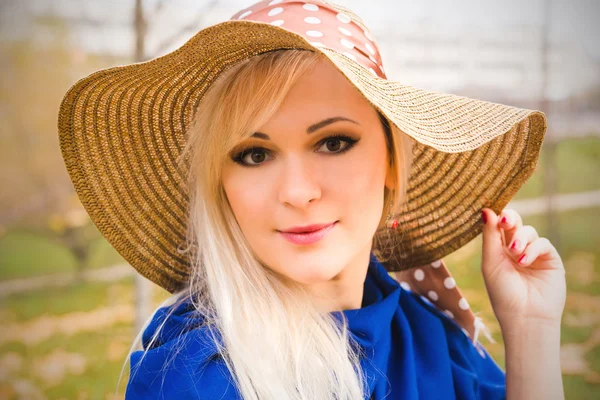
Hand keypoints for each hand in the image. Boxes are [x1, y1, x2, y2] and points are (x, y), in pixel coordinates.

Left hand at [480, 208, 565, 330]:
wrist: (525, 317)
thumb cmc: (502, 293)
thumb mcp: (491, 263)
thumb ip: (490, 237)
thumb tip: (485, 210)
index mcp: (498, 249)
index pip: (497, 226)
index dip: (496, 216)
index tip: (491, 211)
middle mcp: (515, 249)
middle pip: (514, 223)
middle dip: (509, 219)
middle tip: (505, 221)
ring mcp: (533, 253)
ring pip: (528, 231)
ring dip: (520, 239)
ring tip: (515, 252)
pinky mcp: (550, 259)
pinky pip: (543, 243)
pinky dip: (533, 249)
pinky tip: (524, 261)